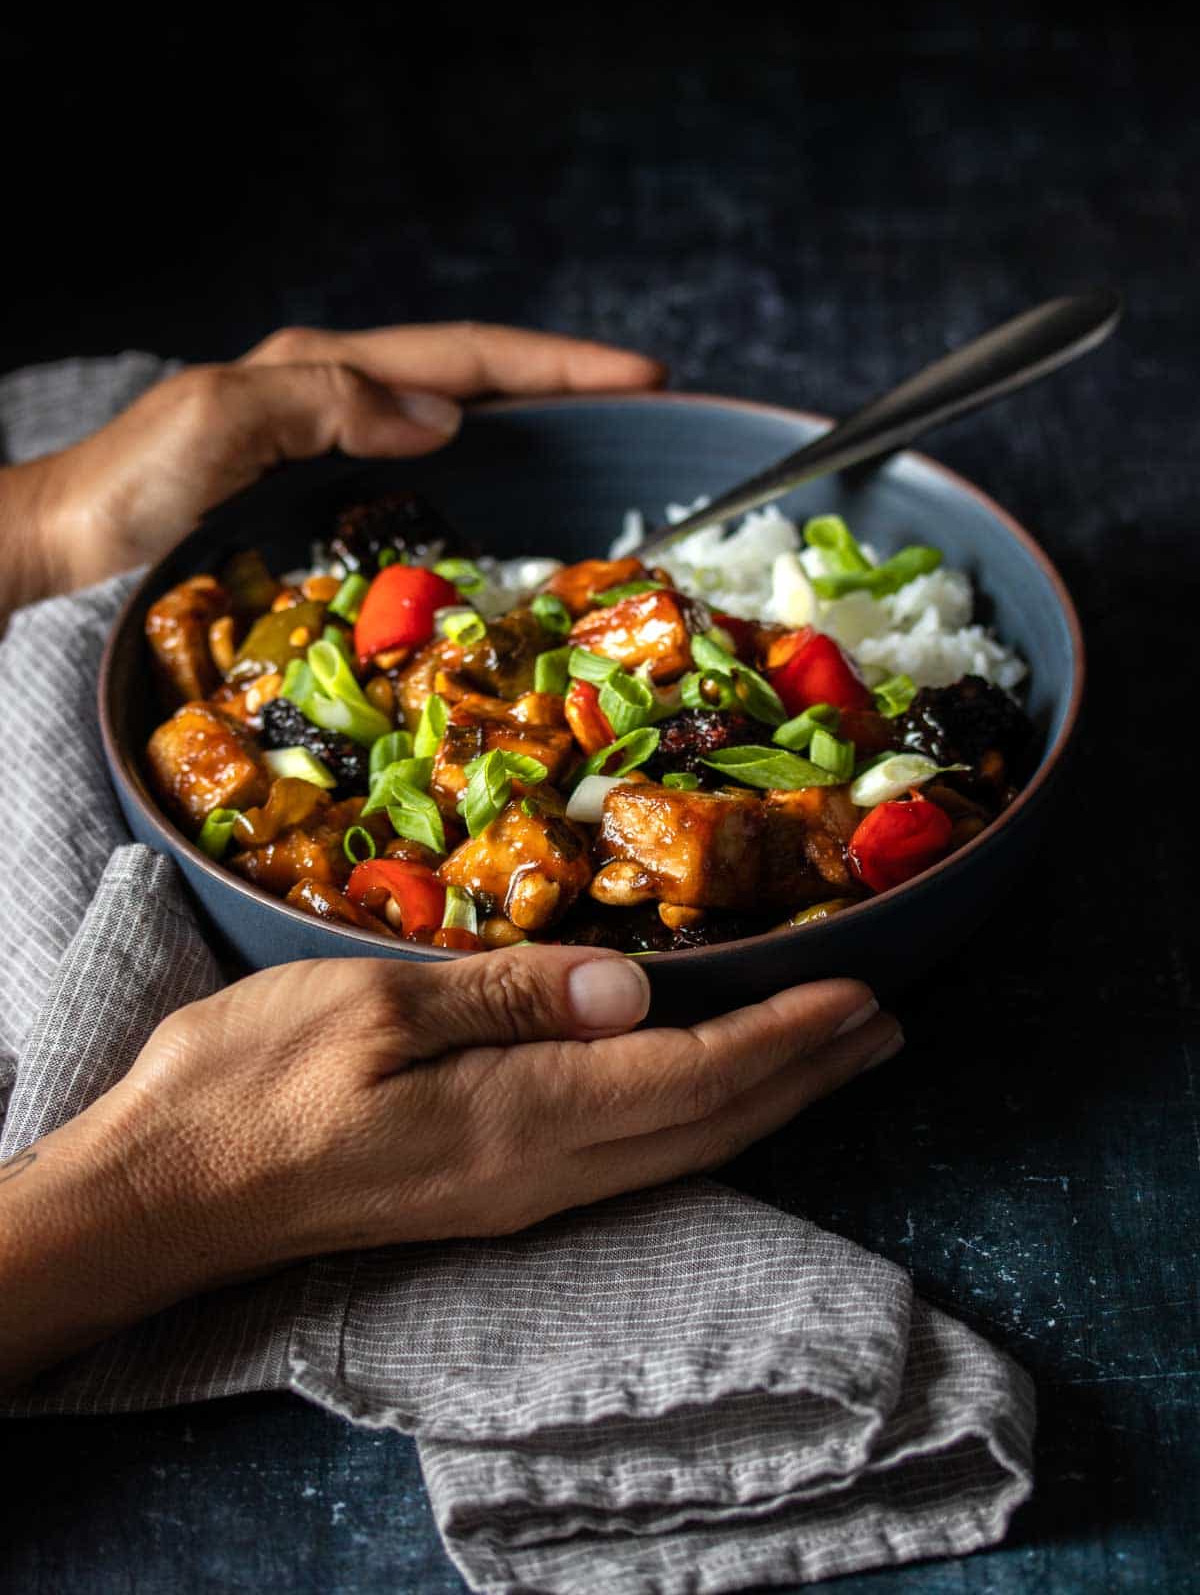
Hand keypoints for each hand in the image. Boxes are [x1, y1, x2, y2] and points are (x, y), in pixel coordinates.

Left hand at [0, 322, 664, 614]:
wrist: (70, 529)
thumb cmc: (134, 481)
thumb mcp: (221, 422)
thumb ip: (325, 404)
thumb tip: (441, 416)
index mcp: (323, 369)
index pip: (462, 357)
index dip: (552, 365)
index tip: (636, 374)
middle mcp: (334, 389)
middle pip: (471, 372)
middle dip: (561, 379)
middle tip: (646, 396)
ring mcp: (327, 431)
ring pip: (453, 411)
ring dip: (530, 416)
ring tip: (604, 432)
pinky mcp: (317, 477)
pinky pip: (421, 459)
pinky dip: (480, 461)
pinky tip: (505, 485)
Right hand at [0, 947, 900, 1386]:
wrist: (168, 1193)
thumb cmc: (250, 1082)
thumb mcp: (371, 1007)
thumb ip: (509, 998)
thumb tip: (635, 992)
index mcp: (520, 1118)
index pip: (690, 1077)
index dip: (785, 1038)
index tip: (861, 997)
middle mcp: (540, 1174)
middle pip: (706, 1126)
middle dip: (804, 1075)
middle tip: (884, 1028)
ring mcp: (516, 1197)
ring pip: (677, 1150)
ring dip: (763, 1101)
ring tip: (826, 1059)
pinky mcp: (489, 1198)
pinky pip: (631, 1160)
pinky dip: (699, 1120)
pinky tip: (708, 1098)